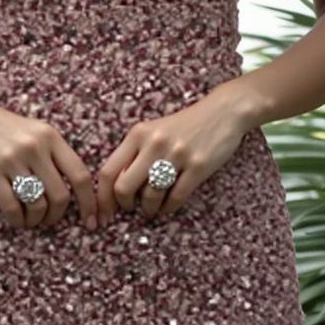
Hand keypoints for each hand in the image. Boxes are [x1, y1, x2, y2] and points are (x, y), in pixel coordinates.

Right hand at [0, 91, 97, 229]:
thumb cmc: (5, 129)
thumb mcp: (36, 132)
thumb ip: (55, 155)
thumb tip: (76, 193)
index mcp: (51, 137)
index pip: (80, 175)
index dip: (89, 203)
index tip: (91, 220)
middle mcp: (34, 147)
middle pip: (60, 195)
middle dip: (57, 216)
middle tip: (49, 220)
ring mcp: (11, 159)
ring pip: (37, 204)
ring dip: (36, 220)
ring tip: (31, 220)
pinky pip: (12, 206)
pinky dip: (17, 220)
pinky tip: (16, 219)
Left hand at [95, 87, 250, 223]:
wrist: (222, 111)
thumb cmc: (185, 125)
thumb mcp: (153, 131)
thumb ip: (134, 153)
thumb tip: (115, 188)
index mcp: (138, 134)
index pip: (109, 171)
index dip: (102, 198)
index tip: (103, 212)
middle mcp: (154, 143)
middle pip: (124, 188)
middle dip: (124, 205)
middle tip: (131, 209)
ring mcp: (177, 155)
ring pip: (150, 196)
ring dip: (149, 209)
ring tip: (151, 209)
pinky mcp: (198, 166)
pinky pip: (176, 197)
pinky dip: (168, 208)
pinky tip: (167, 207)